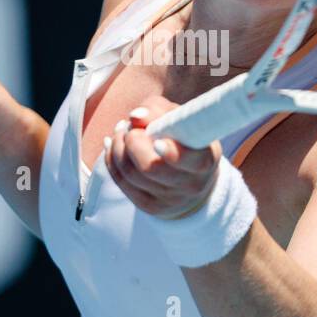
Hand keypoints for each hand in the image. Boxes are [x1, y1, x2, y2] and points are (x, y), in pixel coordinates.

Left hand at [104, 95, 221, 219]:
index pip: (191, 161)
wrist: (191, 178)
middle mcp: (190, 185)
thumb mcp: (179, 118)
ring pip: (130, 174)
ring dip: (118, 147)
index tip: (158, 142)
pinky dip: (111, 159)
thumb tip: (135, 117)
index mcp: (204, 161)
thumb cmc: (184, 139)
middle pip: (150, 168)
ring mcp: (169, 199)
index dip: (173, 153)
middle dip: (132, 142)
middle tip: (129, 126)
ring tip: (121, 131)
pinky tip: (113, 145)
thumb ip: (158, 111)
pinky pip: (121, 182)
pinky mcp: (149, 205)